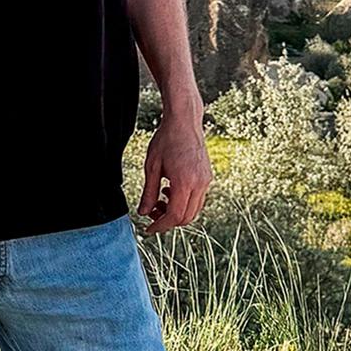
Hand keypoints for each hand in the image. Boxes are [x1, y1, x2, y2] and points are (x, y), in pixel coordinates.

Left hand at [136, 116, 212, 234]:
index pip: (175, 216)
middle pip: (186, 217)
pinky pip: (198, 199)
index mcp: (185, 182)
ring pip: (194, 210)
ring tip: (160, 199)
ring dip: (177, 212)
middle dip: (168, 221)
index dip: (161, 226)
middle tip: (152, 213)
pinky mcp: (207, 176)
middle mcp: (200, 183)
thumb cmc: (166, 140)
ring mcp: (206, 180)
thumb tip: (143, 213)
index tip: (149, 229)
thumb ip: (148, 193)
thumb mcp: (151, 167)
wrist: (184, 121)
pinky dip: (184, 202)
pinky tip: (171, 189)